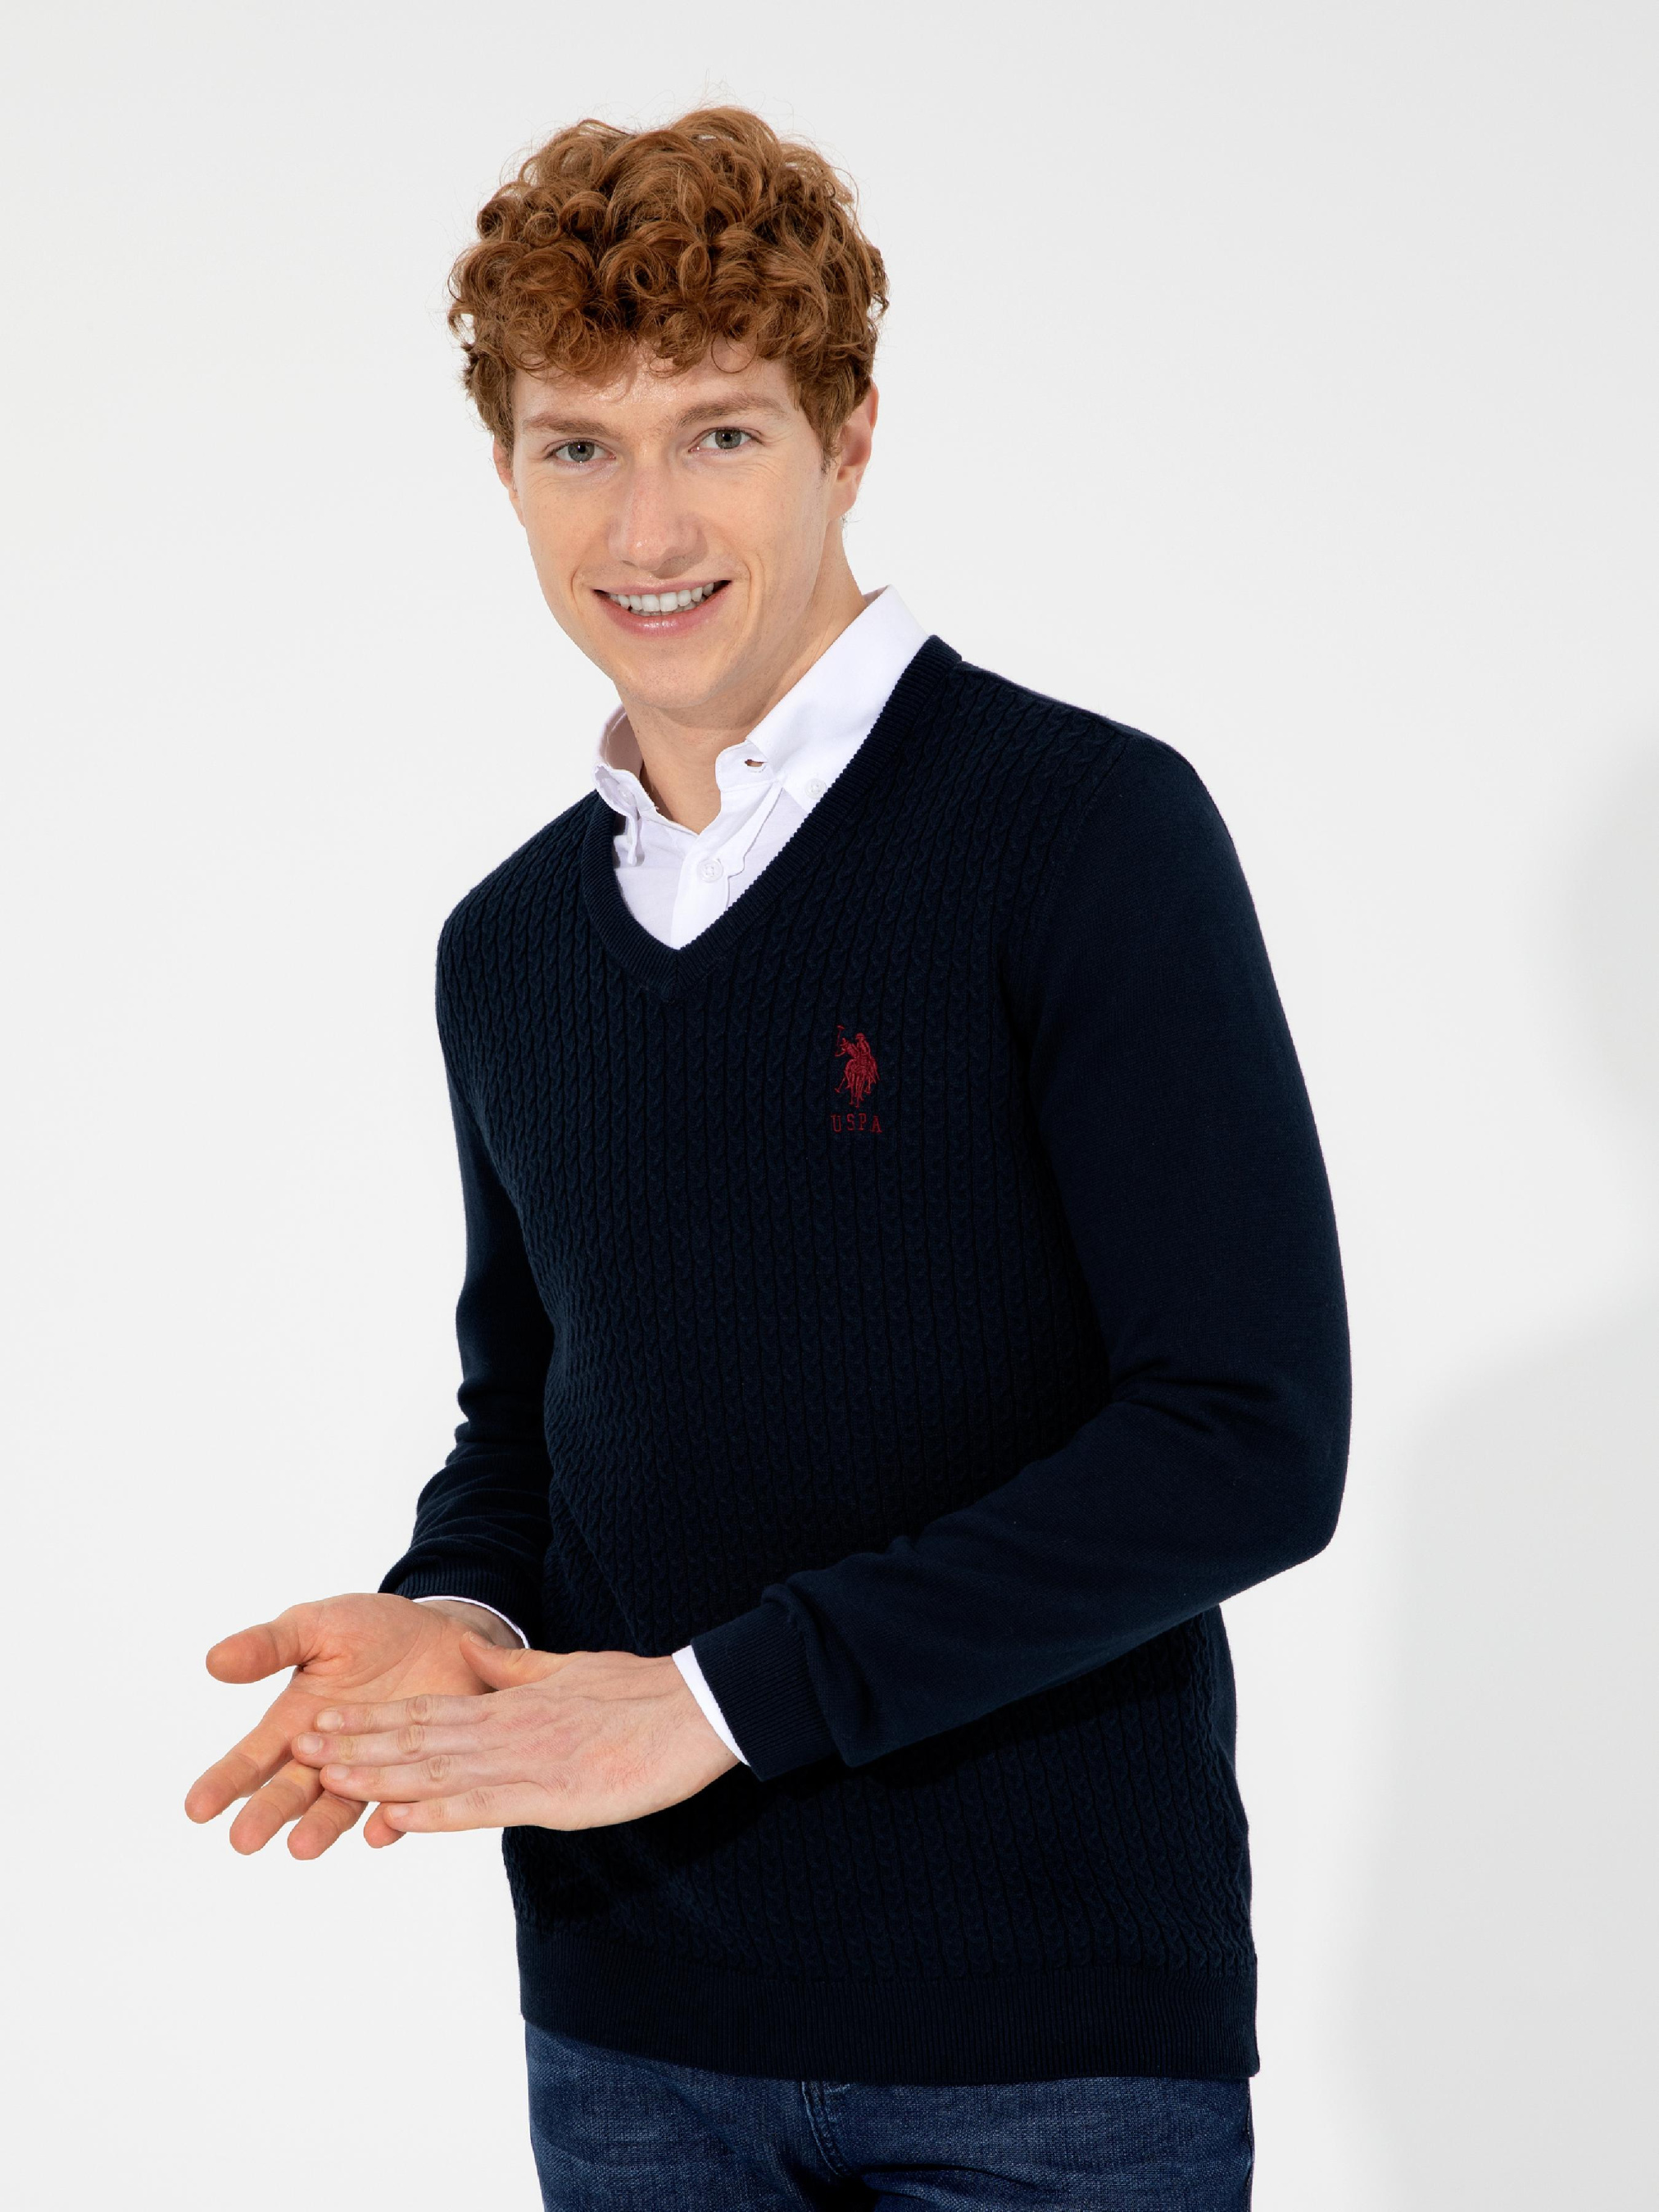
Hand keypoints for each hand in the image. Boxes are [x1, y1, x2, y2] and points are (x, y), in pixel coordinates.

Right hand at [184, 1593, 522, 1857]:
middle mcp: (328, 1756)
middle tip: (242, 1841)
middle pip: (290, 1790)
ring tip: (301, 1847)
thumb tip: (213, 1660)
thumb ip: (270, 1645)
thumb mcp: (316, 1626)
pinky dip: (392, 1820)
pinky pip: (404, 1803)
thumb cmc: (369, 1630)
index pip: (251, 1758)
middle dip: (266, 1814)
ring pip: (341, 1805)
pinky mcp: (417, 1774)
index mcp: (295, 1723)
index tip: (194, 1808)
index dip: (223, 1781)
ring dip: (321, 1827)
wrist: (439, 1633)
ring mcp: (371, 1768)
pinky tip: (379, 1832)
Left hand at [289, 1633, 740, 1832]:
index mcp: (512, 1702)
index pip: (427, 1711)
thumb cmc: (640, 1693)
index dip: (371, 1719)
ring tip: (329, 1778)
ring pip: (440, 1770)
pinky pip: (486, 1805)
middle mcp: (509, 1729)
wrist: (697, 1709)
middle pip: (419, 1738)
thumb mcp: (570, 1670)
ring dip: (381, 1776)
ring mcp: (529, 1763)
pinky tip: (398, 1817)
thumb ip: (518, 1671)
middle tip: (299, 1747)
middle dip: (357, 1745)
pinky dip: (438, 1812)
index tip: (322, 1720)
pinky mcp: (555, 1797)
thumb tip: (477, 1657)